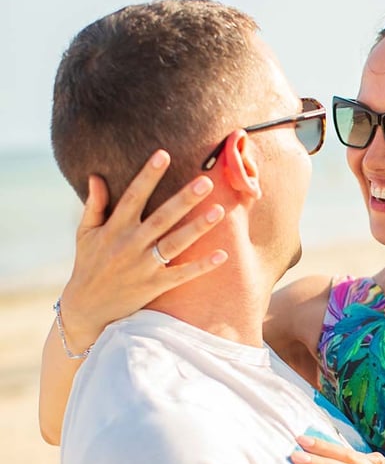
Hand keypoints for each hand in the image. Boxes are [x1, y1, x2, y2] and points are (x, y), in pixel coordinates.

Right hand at [58, 150, 227, 350]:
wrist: (86, 309)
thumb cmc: (88, 265)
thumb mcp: (85, 234)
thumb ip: (94, 205)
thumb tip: (95, 176)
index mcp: (114, 228)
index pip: (133, 197)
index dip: (148, 176)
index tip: (164, 154)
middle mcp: (130, 245)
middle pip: (162, 218)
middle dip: (184, 199)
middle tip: (206, 181)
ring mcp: (143, 266)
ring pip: (175, 243)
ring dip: (197, 227)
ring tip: (219, 210)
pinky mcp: (154, 286)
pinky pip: (182, 275)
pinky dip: (201, 266)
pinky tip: (222, 255)